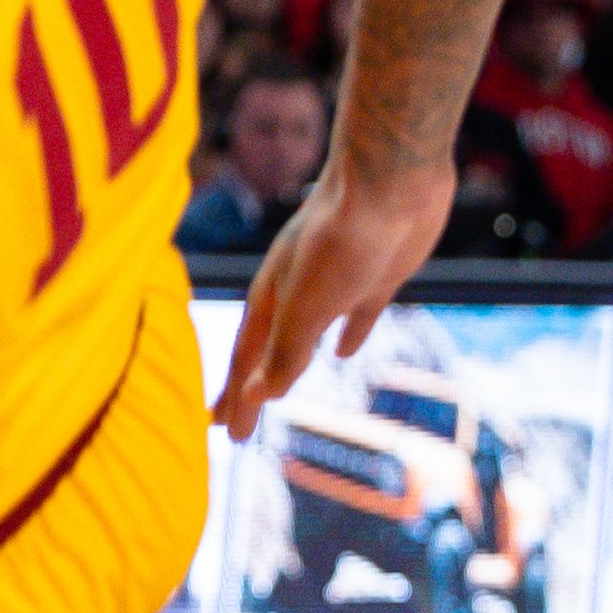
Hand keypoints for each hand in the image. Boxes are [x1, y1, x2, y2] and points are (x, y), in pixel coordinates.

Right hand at [215, 161, 453, 443]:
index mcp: (272, 298)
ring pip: (304, 336)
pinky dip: (346, 337)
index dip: (235, 397)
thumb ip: (285, 350)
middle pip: (266, 351)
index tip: (222, 432)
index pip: (246, 360)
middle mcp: (296, 292)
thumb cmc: (342, 240)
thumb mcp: (309, 305)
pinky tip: (345, 351)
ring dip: (288, 363)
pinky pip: (354, 319)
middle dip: (248, 386)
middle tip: (235, 424)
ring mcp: (334, 284)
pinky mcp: (373, 277)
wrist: (389, 181)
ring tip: (278, 387)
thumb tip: (260, 396)